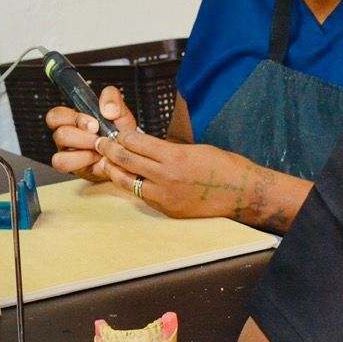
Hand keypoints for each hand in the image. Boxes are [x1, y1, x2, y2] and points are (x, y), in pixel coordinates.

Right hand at [45, 86, 137, 181]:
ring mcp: (69, 154)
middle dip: (83, 137)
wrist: (131, 153)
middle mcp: (67, 137)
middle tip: (100, 138)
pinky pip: (66, 167)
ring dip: (83, 152)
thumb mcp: (120, 110)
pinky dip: (83, 163)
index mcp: (73, 120)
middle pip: (59, 134)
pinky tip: (98, 160)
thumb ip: (112, 98)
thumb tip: (107, 109)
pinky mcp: (74, 168)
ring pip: (59, 155)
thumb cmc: (121, 132)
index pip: (56, 115)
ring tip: (100, 150)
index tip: (94, 123)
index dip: (73, 118)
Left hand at [94, 131, 309, 231]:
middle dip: (109, 150)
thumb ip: (168, 149)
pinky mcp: (167, 210)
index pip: (136, 142)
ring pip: (127, 182)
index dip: (121, 136)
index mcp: (174, 156)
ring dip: (115, 170)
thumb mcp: (195, 148)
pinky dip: (133, 185)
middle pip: (126, 161)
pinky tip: (129, 179)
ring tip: (108, 162)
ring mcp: (164, 196)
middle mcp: (165, 177)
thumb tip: (145, 147)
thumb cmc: (224, 166)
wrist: (242, 193)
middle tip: (101, 143)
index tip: (114, 132)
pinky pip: (142, 196)